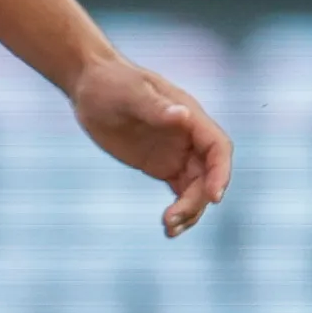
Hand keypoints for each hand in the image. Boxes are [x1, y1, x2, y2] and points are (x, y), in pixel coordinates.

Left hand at [68, 54, 233, 236]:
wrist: (90, 86)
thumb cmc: (111, 83)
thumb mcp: (131, 94)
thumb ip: (156, 108)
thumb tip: (183, 116)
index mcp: (190, 118)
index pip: (218, 149)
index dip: (221, 173)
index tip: (213, 197)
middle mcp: (190, 138)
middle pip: (208, 176)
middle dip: (196, 200)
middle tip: (171, 219)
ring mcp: (178, 154)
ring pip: (196, 189)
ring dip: (189, 212)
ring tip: (169, 230)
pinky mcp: (162, 166)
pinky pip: (180, 193)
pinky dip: (178, 212)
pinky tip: (169, 229)